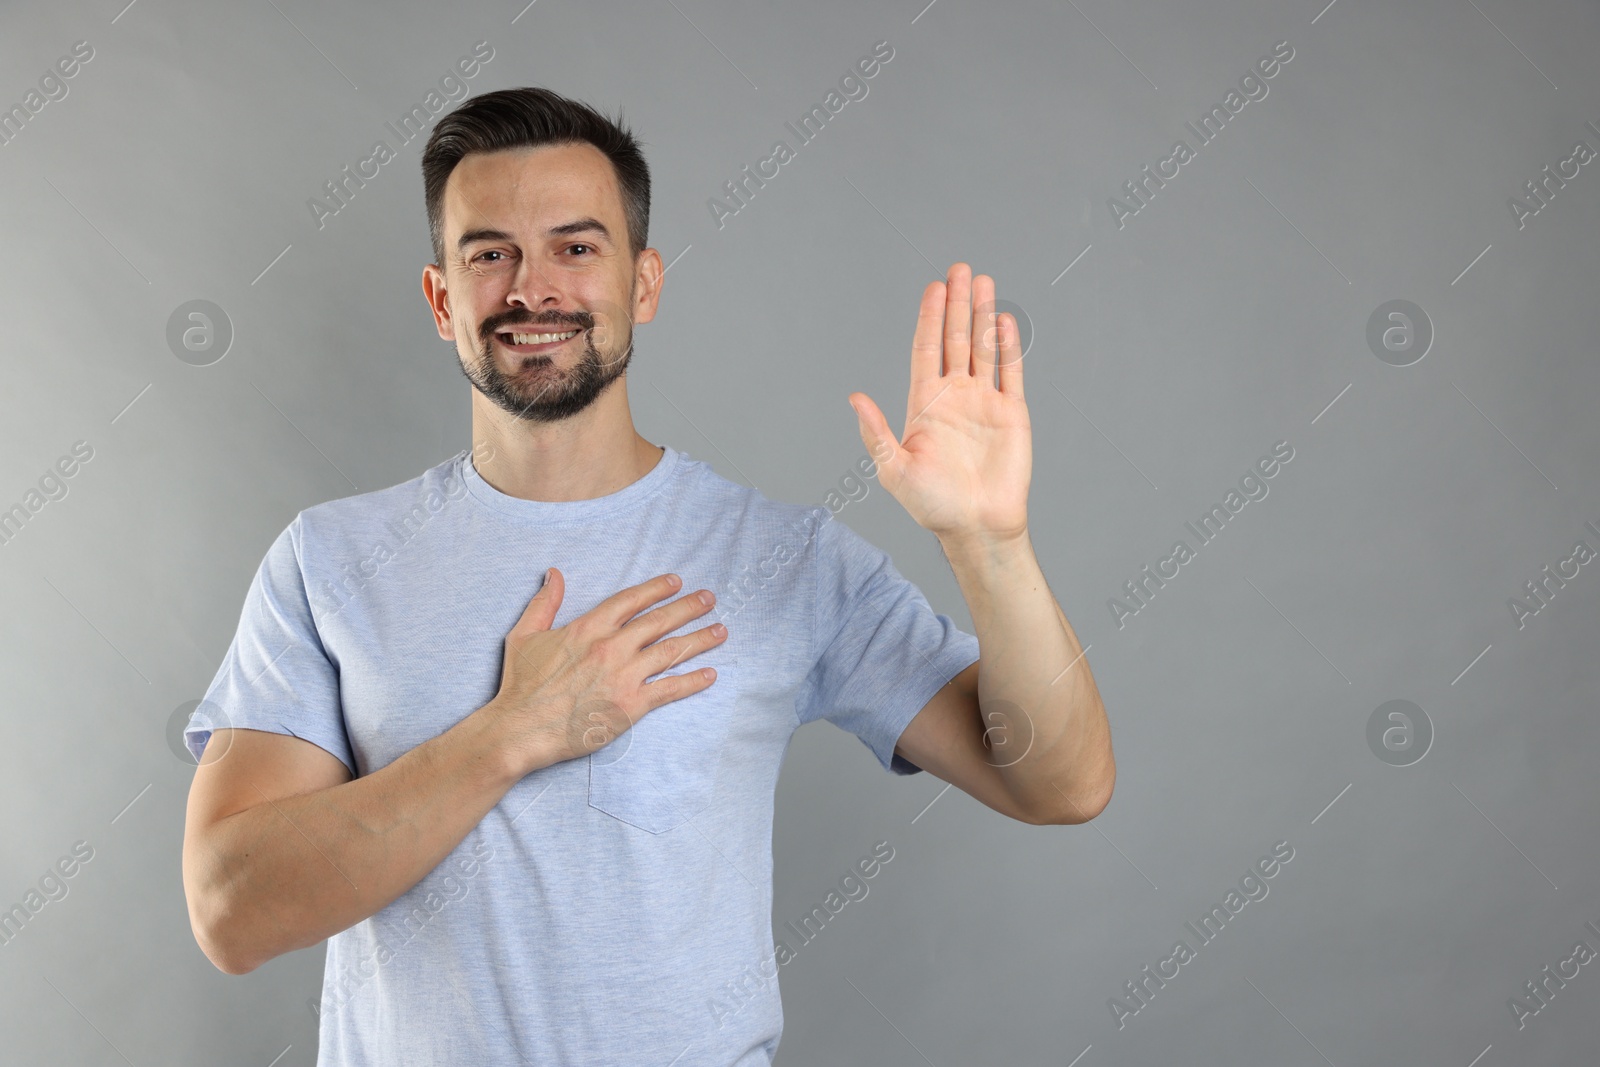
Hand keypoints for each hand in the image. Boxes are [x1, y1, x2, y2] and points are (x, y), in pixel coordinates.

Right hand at [483, 569, 727, 775]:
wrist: (522, 728)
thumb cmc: (521, 685)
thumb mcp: (525, 635)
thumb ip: (544, 603)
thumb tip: (554, 574)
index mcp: (589, 628)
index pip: (631, 600)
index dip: (657, 589)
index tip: (677, 582)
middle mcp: (612, 647)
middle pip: (659, 621)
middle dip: (689, 607)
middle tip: (710, 598)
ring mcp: (624, 675)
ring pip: (671, 651)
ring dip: (700, 639)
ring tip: (721, 630)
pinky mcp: (631, 705)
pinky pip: (670, 689)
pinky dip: (693, 681)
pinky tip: (710, 674)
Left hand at [848, 263, 1031, 544]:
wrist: (977, 526)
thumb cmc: (933, 505)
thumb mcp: (894, 469)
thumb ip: (876, 432)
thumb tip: (855, 398)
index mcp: (925, 404)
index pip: (927, 348)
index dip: (930, 317)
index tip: (934, 287)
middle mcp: (954, 397)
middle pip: (955, 338)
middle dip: (957, 303)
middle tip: (959, 268)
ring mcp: (983, 402)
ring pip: (983, 348)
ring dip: (983, 315)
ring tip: (983, 282)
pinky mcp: (1011, 414)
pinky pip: (1010, 372)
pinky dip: (1009, 346)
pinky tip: (1005, 320)